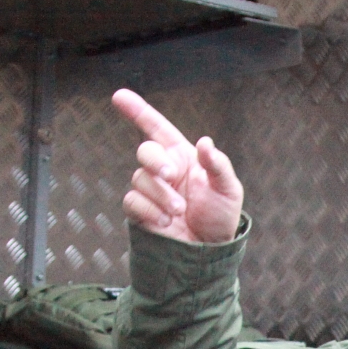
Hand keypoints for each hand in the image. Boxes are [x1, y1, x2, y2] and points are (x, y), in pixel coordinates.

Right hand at [112, 88, 243, 244]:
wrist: (209, 252)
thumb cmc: (220, 217)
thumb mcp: (228, 189)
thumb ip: (218, 164)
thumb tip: (204, 142)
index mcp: (182, 157)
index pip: (157, 128)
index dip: (137, 111)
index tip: (119, 96)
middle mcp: (164, 170)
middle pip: (145, 151)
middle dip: (155, 161)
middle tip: (170, 175)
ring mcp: (151, 190)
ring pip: (140, 179)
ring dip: (161, 195)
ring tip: (179, 211)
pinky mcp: (141, 211)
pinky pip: (132, 201)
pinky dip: (149, 211)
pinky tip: (165, 222)